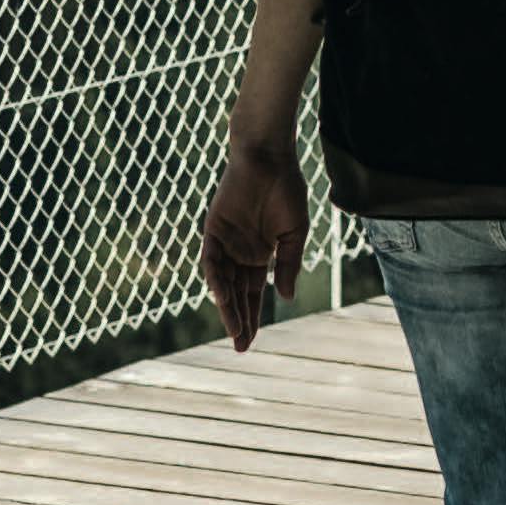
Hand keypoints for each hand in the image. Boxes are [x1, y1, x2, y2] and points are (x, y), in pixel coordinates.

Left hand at [196, 146, 306, 352]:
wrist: (269, 158)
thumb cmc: (286, 190)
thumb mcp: (294, 233)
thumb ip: (289, 264)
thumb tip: (284, 298)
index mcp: (260, 256)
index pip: (253, 294)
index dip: (252, 318)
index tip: (250, 343)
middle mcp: (240, 253)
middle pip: (236, 294)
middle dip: (238, 320)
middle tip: (240, 346)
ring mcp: (226, 242)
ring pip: (222, 282)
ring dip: (226, 305)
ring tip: (233, 329)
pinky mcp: (213, 230)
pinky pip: (211, 259)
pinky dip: (215, 278)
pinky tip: (223, 296)